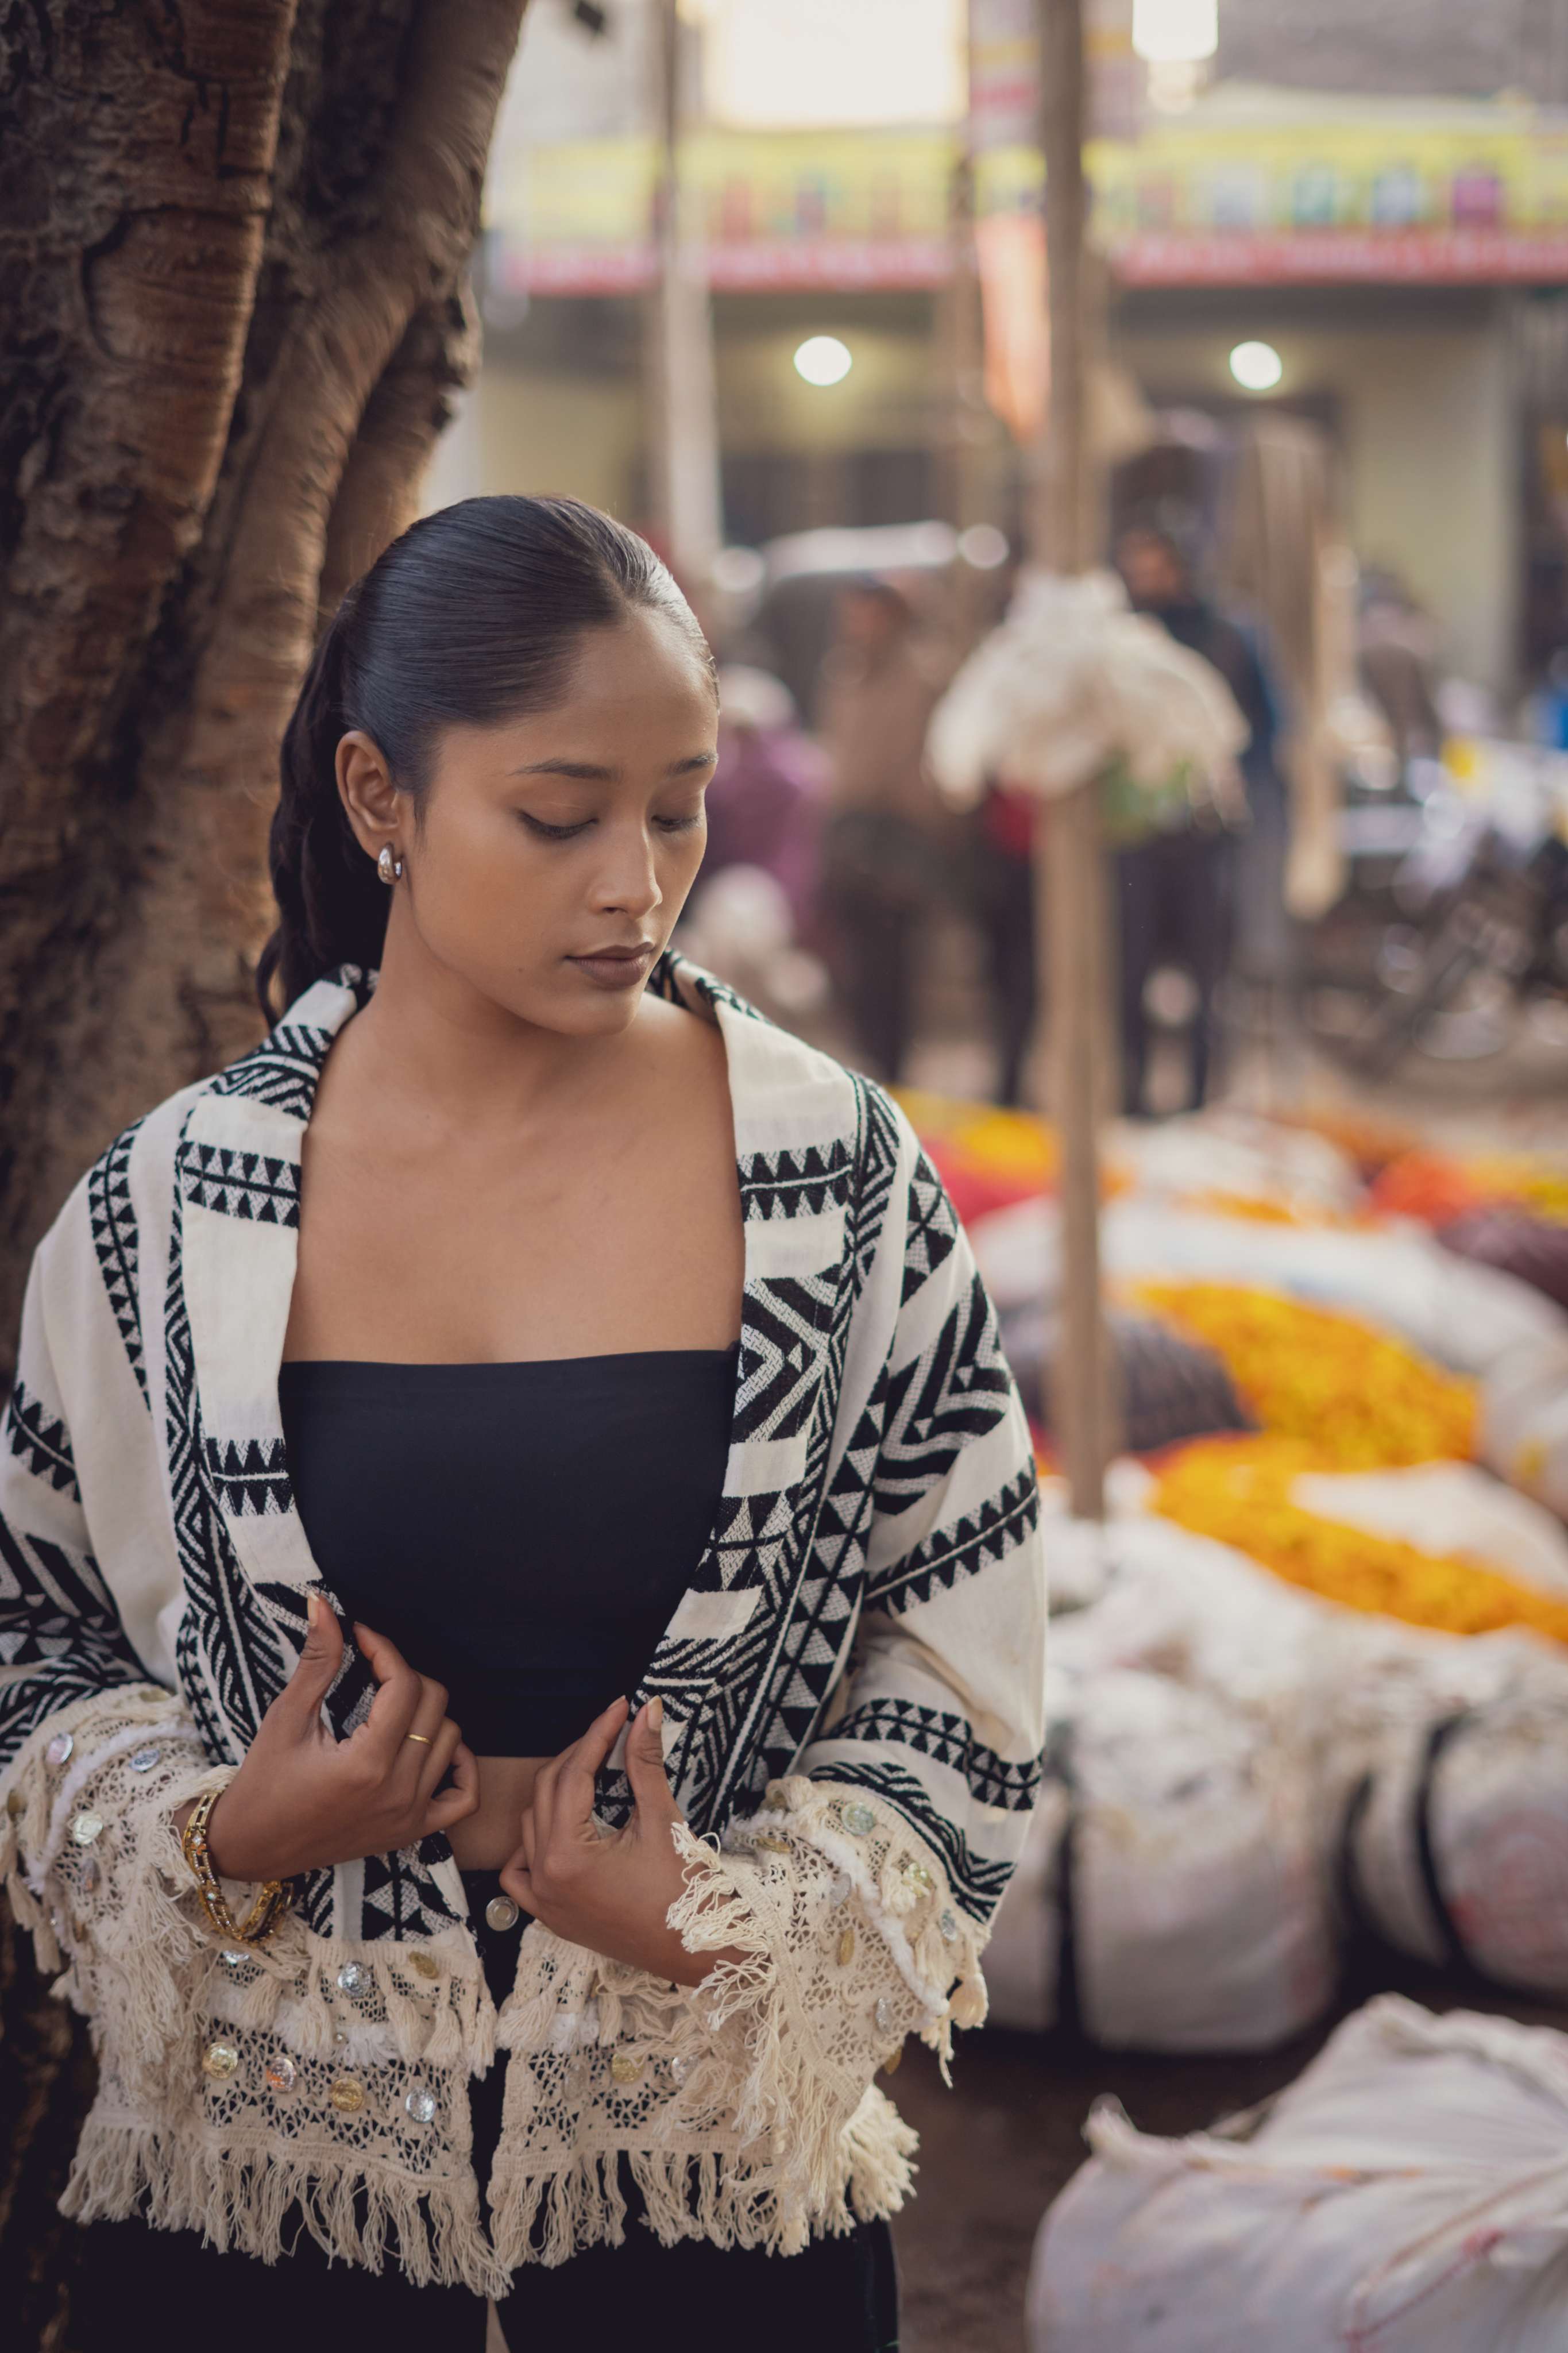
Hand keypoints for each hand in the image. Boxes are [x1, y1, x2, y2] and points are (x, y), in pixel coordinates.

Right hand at [174, 1597, 478, 1882]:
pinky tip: (432, 1745)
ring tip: (390, 1705)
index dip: (384, 1648)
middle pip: (435, 1706)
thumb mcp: (286, 1716)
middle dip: (405, 1675)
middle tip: (372, 1669)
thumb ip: (316, 1659)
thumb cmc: (263, 1782)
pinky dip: (460, 1765)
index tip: (361, 1635)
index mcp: (367, 1763)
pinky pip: (464, 1796)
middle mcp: (398, 1791)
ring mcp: (410, 1816)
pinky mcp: (412, 1832)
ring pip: (452, 1740)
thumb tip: (322, 1603)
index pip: (405, 1684)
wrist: (252, 1846)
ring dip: (427, 1713)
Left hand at [499, 1695, 741, 1987]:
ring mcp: (544, 1902)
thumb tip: (648, 1711)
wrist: (701, 1951)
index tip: (621, 1707)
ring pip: (531, 1825)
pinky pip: (520, 1872)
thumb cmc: (686, 1892)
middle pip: (548, 1792)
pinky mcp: (552, 1916)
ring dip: (558, 1792)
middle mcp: (545, 1878)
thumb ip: (646, 1763)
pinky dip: (533, 1844)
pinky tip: (560, 1828)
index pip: (574, 1775)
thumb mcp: (664, 1821)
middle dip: (580, 1756)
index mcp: (568, 1856)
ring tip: (596, 1770)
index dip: (598, 1734)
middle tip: (614, 1732)